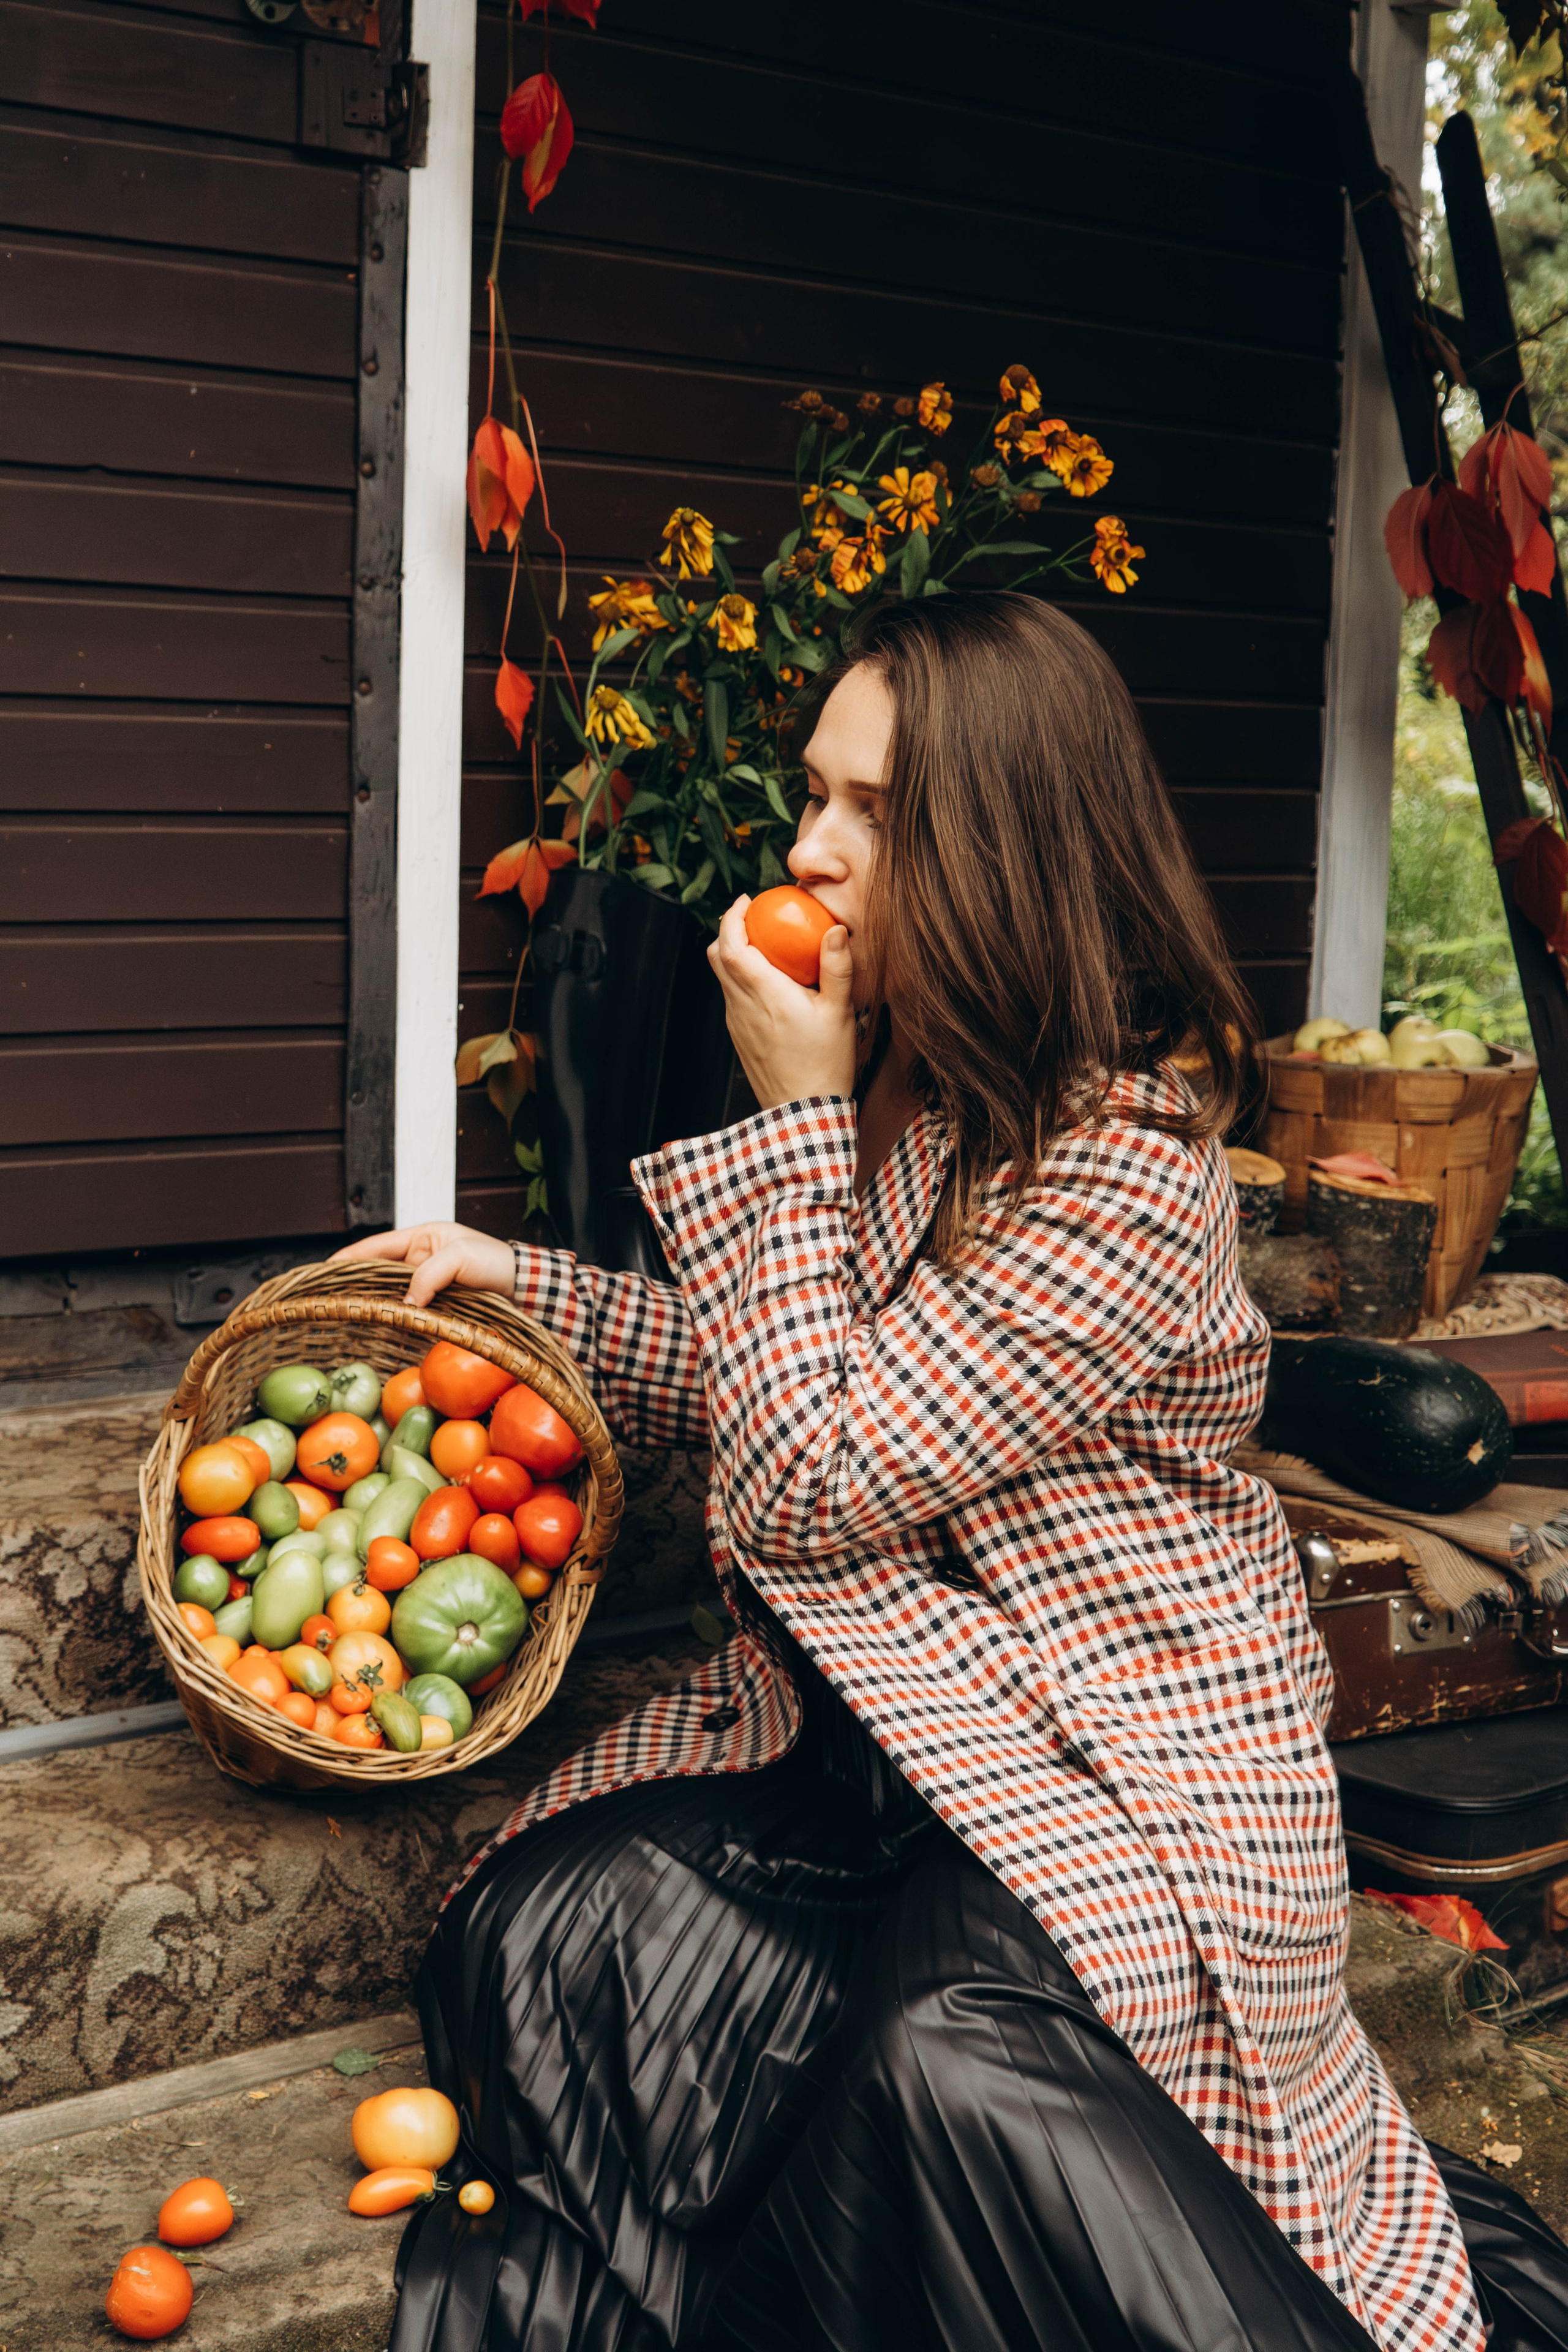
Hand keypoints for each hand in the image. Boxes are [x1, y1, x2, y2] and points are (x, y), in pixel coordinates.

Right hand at [331, 1221, 515, 1306]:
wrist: (526, 1288)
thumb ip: (429, 1275)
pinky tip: (382, 1328)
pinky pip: (409, 1310)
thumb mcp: (461, 1258)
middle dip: (356, 1283)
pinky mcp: (437, 1305)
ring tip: (348, 1314)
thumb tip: (405, 1303)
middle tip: (331, 1297)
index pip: (377, 1246)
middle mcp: (420, 1260)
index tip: (326, 1268)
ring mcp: (428, 1284)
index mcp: (422, 1238)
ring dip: (375, 1303)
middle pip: (378, 1271)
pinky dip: (395, 1318)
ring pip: (392, 1293)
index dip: (350, 1256)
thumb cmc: (496, 1263)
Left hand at [708, 896, 855, 1110]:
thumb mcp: (840, 1013)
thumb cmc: (825, 1064)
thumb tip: (836, 929)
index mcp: (763, 992)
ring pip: (721, 977)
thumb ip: (837, 967)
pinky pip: (731, 997)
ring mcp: (735, 1022)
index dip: (732, 917)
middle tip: (755, 919)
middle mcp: (741, 1005)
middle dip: (729, 930)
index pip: (730, 944)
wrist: (803, 1113)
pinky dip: (741, 980)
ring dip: (735, 956)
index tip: (746, 901)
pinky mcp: (738, 1037)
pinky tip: (770, 984)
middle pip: (715, 955)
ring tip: (765, 949)